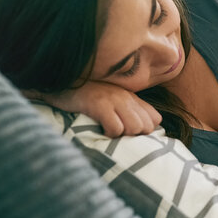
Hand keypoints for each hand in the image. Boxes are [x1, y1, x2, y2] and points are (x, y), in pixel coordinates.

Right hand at [27, 81, 161, 136]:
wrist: (62, 82)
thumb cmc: (87, 95)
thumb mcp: (113, 99)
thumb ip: (129, 110)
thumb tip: (143, 130)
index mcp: (132, 97)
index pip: (155, 119)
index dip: (145, 131)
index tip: (129, 133)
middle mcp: (126, 97)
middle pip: (146, 127)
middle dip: (134, 135)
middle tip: (118, 133)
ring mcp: (114, 100)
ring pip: (134, 128)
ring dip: (122, 135)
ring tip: (109, 131)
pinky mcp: (100, 104)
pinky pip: (116, 128)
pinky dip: (109, 134)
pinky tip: (100, 130)